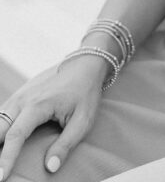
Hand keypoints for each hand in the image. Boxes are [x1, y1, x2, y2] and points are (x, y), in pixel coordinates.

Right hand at [0, 55, 106, 177]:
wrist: (85, 64)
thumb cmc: (85, 92)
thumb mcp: (83, 120)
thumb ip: (66, 144)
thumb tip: (50, 167)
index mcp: (38, 105)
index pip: (15, 136)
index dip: (6, 158)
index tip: (1, 176)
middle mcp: (24, 99)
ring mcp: (20, 94)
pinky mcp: (20, 94)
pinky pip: (2, 113)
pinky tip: (1, 139)